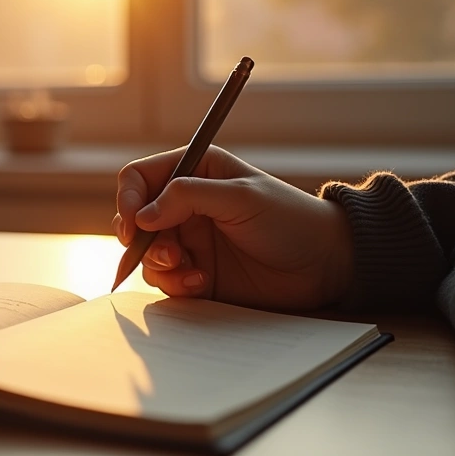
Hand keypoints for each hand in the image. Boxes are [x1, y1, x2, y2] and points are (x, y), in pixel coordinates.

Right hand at [112, 146, 354, 310]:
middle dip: (141, 239)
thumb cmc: (291, 219)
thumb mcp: (240, 197)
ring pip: (146, 253)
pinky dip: (176, 284)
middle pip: (134, 219)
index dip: (128, 199)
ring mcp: (190, 241)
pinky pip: (166, 280)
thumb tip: (141, 217)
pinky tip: (202, 283)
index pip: (140, 178)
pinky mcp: (197, 273)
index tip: (133, 224)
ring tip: (188, 269)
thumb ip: (187, 197)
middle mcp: (185, 205)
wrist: (326, 264)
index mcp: (195, 172)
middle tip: (166, 253)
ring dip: (158, 265)